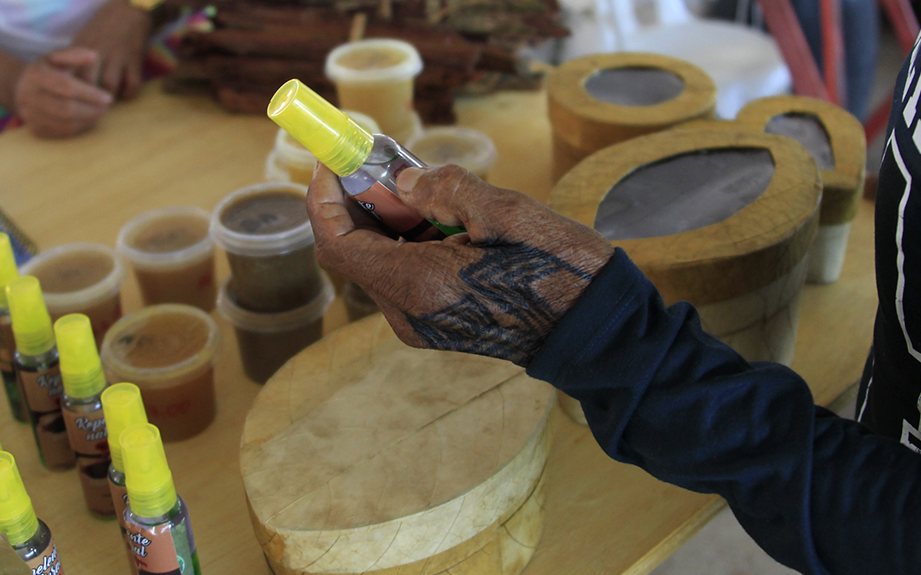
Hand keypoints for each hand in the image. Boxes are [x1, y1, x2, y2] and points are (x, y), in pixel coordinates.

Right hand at [13, 48, 112, 138]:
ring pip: (66, 124)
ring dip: (88, 121)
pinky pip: (62, 133)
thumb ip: (75, 54)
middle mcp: (28, 96)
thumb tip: (93, 56)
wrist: (21, 88)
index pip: (66, 86)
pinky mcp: (35, 130)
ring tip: (99, 112)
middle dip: (91, 110)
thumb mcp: (58, 57)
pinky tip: (88, 120)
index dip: (89, 94)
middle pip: (66, 109)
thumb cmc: (47, 70)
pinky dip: (80, 128)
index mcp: (35, 75)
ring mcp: (30, 115)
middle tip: (106, 108)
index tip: (108, 97)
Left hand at [71, 0, 151, 99]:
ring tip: (108, 103)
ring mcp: (117, 55)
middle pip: (87, 83)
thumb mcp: (85, 37)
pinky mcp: (134, 59)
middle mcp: (97, 52)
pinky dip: (129, 94)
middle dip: (89, 99)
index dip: (69, 91)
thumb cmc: (105, 25)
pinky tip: (126, 94)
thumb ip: (76, 57)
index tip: (72, 100)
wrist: (129, 9)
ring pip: (109, 86)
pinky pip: (132, 84)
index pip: (69, 73)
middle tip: (91, 108)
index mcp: (81, 47)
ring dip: (109, 98)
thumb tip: (68, 81)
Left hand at [307, 164, 615, 365]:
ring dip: (387, 219)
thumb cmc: (560, 271)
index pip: (336, 243)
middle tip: (385, 161)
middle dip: (359, 201)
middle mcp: (408, 313)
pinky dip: (408, 241)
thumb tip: (402, 181)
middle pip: (354, 251)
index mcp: (417, 286)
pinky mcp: (438, 322)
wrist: (597, 332)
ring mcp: (422, 323)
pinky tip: (443, 218)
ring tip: (424, 185)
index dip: (324, 198)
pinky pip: (404, 276)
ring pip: (379, 262)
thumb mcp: (506, 214)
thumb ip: (445, 189)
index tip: (335, 159)